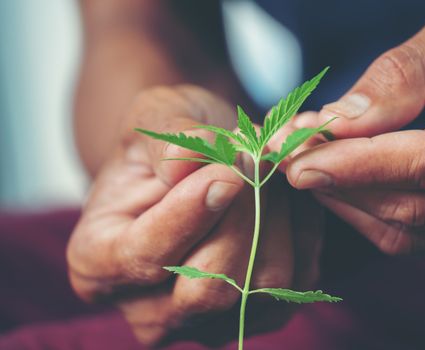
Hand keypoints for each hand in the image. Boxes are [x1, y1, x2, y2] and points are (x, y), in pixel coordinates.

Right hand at [67, 86, 323, 344]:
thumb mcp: (154, 118)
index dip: (191, 214)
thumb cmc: (168, 144)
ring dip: (278, 218)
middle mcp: (148, 309)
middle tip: (257, 160)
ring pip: (262, 287)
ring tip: (271, 170)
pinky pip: (298, 281)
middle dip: (243, 216)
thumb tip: (188, 161)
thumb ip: (165, 139)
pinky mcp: (257, 314)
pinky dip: (303, 231)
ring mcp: (206, 321)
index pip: (145, 256)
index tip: (227, 171)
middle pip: (208, 287)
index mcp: (98, 262)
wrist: (198, 164)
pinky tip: (289, 194)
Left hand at [282, 0, 424, 253]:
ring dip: (350, 202)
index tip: (297, 159)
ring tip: (309, 163)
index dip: (356, 166)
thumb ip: (409, 73)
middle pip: (415, 207)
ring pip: (413, 232)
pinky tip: (345, 182)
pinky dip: (374, 213)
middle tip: (290, 153)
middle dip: (340, 184)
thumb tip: (342, 120)